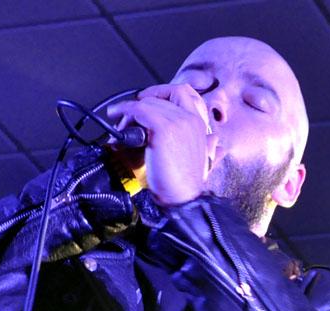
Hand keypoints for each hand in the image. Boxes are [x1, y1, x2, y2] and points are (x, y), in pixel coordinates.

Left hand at [107, 84, 216, 206]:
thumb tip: (214, 142)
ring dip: (131, 111)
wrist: (183, 200)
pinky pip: (139, 110)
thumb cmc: (185, 185)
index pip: (186, 93)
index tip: (148, 99)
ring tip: (120, 126)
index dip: (164, 91)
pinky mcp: (164, 129)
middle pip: (165, 94)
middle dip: (144, 102)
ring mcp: (179, 122)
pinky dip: (125, 111)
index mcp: (201, 125)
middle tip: (129, 114)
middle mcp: (192, 119)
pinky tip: (115, 119)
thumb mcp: (202, 160)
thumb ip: (208, 146)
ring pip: (150, 102)